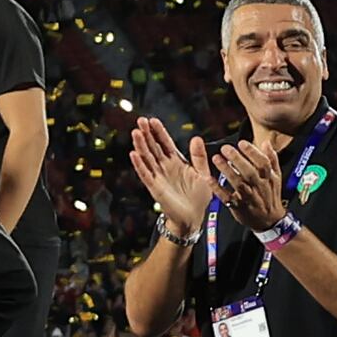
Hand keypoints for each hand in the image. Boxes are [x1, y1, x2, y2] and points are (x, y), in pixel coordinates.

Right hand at [125, 116, 215, 234]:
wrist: (195, 217)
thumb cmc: (199, 196)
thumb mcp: (203, 173)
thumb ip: (198, 157)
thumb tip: (196, 138)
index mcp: (176, 162)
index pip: (165, 143)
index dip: (159, 132)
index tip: (153, 120)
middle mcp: (165, 167)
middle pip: (153, 147)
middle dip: (147, 134)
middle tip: (140, 120)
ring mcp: (158, 176)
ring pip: (147, 158)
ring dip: (140, 145)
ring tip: (135, 132)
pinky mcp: (155, 187)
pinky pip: (145, 174)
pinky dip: (139, 164)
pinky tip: (133, 154)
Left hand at [213, 135, 289, 235]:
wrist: (270, 221)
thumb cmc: (270, 195)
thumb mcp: (276, 177)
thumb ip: (271, 159)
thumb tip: (267, 142)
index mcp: (269, 178)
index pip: (263, 163)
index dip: (253, 152)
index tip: (242, 143)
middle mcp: (259, 187)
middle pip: (250, 172)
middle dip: (238, 159)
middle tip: (226, 148)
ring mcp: (248, 197)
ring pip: (238, 183)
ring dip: (227, 171)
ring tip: (216, 158)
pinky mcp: (238, 206)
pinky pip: (227, 197)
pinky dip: (218, 188)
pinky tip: (208, 179)